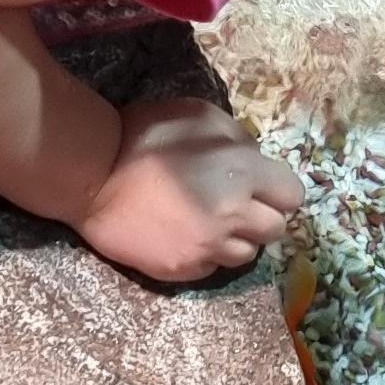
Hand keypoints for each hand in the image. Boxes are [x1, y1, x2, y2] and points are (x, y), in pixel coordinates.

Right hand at [76, 96, 304, 285]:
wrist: (93, 177)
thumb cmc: (145, 136)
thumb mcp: (199, 115)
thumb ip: (237, 138)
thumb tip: (255, 159)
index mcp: (244, 172)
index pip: (292, 195)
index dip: (278, 190)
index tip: (261, 187)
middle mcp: (235, 214)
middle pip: (276, 229)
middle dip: (261, 216)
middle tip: (237, 206)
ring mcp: (210, 247)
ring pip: (248, 254)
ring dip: (236, 239)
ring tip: (210, 223)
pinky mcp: (186, 269)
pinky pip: (213, 267)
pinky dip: (207, 254)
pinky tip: (186, 235)